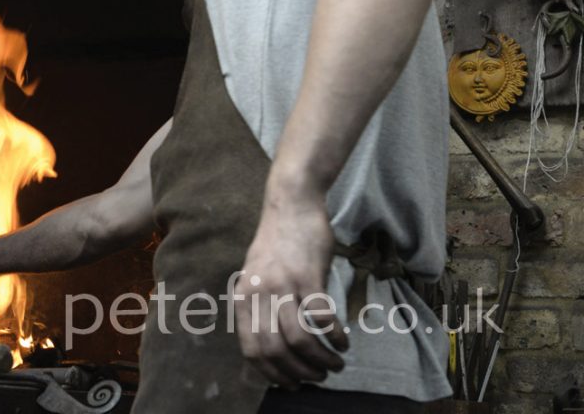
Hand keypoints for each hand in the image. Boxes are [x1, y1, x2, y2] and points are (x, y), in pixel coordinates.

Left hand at [235, 192, 348, 389]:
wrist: (290, 203)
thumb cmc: (278, 242)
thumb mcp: (255, 275)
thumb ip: (258, 305)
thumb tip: (270, 342)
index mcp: (243, 298)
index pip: (251, 351)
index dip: (273, 374)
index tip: (291, 383)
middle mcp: (258, 295)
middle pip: (276, 351)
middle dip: (300, 372)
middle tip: (319, 376)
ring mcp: (282, 285)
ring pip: (300, 339)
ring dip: (321, 359)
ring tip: (336, 363)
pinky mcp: (307, 276)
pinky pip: (321, 318)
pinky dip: (334, 336)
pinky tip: (343, 341)